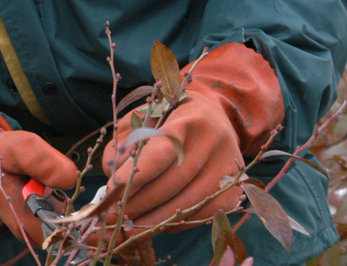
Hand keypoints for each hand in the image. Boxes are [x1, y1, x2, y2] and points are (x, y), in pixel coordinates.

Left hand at [101, 42, 283, 234]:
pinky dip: (175, 224)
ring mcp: (227, 169)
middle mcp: (214, 143)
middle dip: (139, 202)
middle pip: (173, 181)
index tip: (112, 190)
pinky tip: (153, 225)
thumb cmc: (168, 119)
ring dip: (154, 220)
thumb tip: (112, 177)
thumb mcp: (142, 119)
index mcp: (188, 120)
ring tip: (128, 227)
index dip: (137, 174)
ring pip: (188, 203)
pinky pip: (202, 216)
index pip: (162, 152)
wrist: (214, 119)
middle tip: (113, 215)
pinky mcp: (234, 193)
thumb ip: (123, 144)